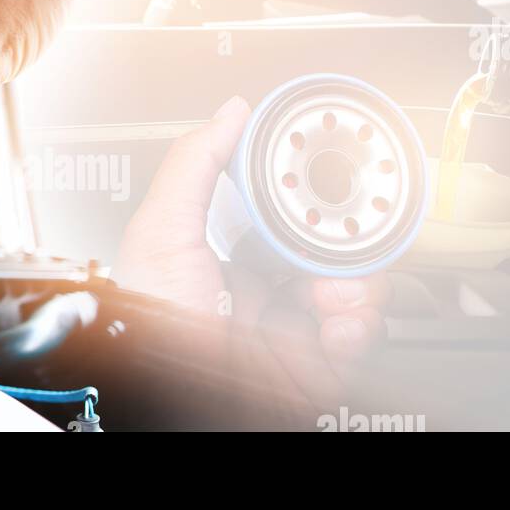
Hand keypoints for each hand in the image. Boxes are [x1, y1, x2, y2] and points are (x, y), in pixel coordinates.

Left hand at [113, 96, 391, 420]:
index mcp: (227, 262)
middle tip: (339, 238)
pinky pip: (363, 338)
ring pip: (357, 290)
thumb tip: (229, 113)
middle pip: (331, 251)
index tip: (323, 185)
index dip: (309, 202)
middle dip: (346, 239)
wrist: (169, 396)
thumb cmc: (147, 327)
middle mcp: (264, 296)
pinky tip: (335, 325)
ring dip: (357, 282)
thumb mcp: (159, 234)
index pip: (284, 219)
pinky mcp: (318, 367)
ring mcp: (293, 331)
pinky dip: (361, 325)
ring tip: (329, 290)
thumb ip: (194, 165)